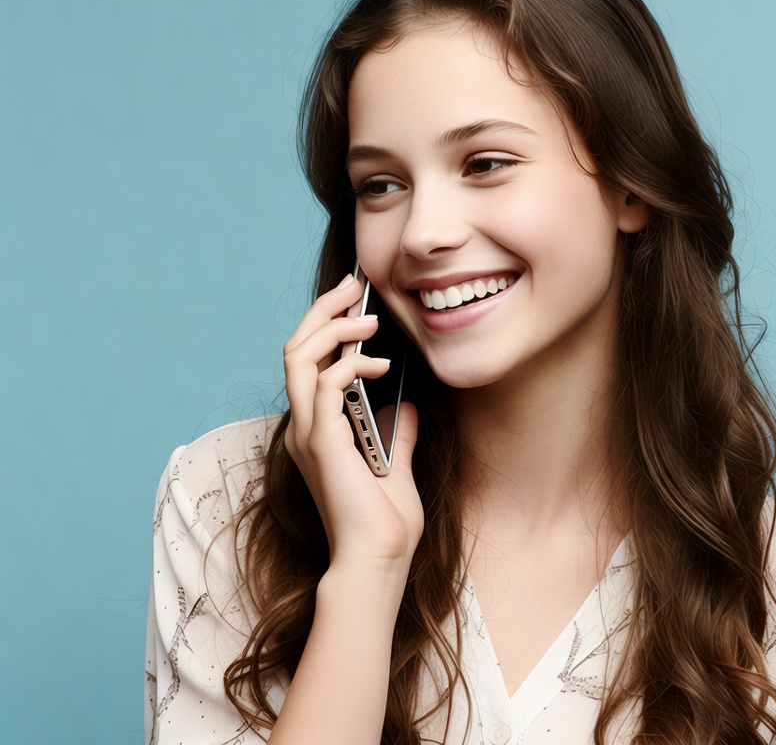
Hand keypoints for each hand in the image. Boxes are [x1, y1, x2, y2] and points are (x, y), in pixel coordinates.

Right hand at [282, 275, 423, 580]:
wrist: (378, 560)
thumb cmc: (386, 522)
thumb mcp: (396, 464)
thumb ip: (395, 433)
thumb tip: (408, 406)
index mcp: (315, 430)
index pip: (308, 362)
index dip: (326, 325)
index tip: (355, 301)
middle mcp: (303, 426)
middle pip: (295, 348)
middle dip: (323, 311)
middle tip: (354, 286)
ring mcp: (308, 433)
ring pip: (299, 357)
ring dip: (333, 329)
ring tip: (368, 319)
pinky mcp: (322, 441)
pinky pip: (327, 384)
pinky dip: (352, 365)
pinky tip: (380, 365)